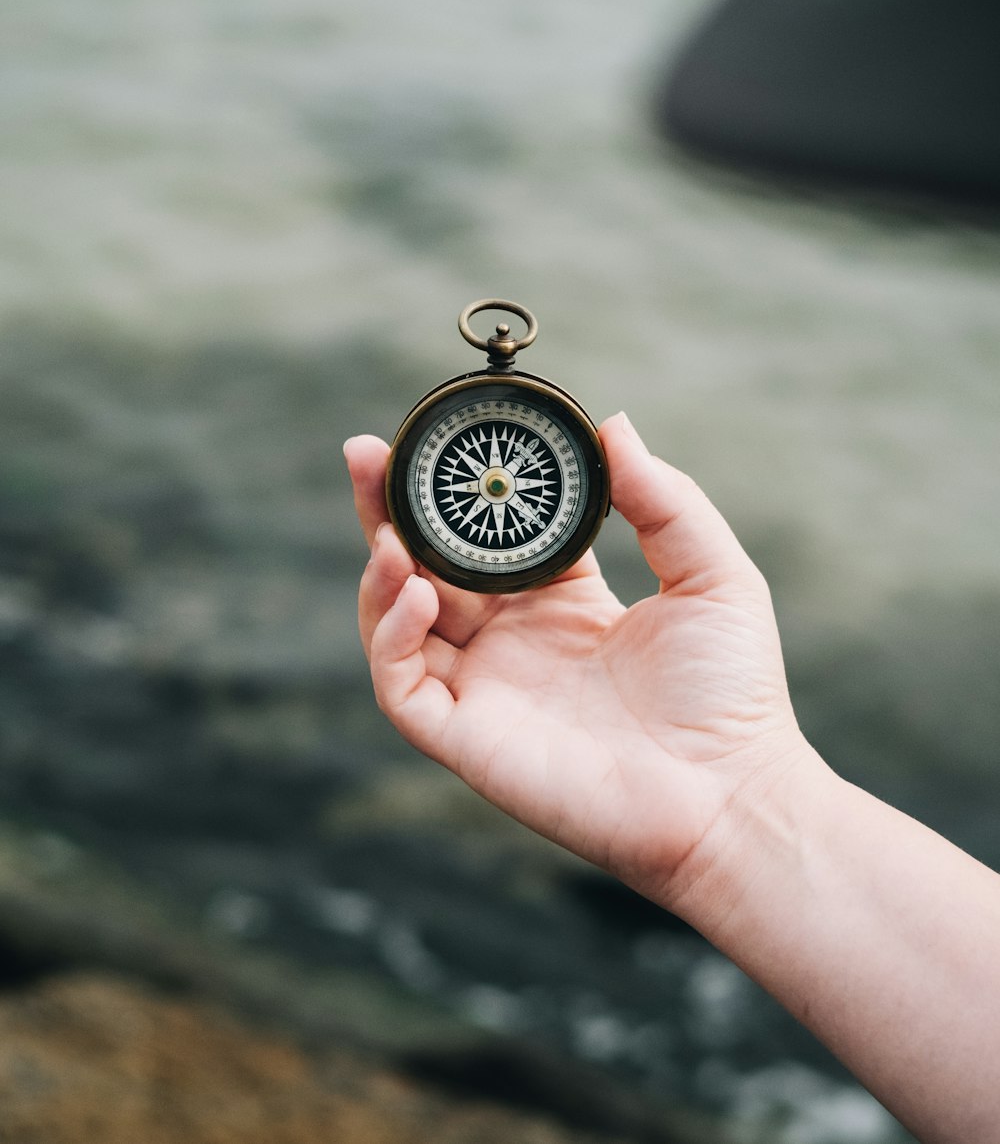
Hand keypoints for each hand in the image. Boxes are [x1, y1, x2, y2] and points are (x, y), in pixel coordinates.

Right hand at [345, 413, 806, 908]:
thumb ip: (661, 499)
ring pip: (398, 622)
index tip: (438, 438)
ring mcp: (485, 691)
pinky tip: (417, 594)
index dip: (455, 491)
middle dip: (386, 512)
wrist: (730, 796)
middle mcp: (512, 642)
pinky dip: (393, 637)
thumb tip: (613, 423)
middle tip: (364, 454)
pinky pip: (403, 685)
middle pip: (425, 566)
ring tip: (389, 532)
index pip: (484, 537)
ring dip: (381, 571)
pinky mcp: (467, 740)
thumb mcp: (709, 573)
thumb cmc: (731, 694)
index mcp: (561, 603)